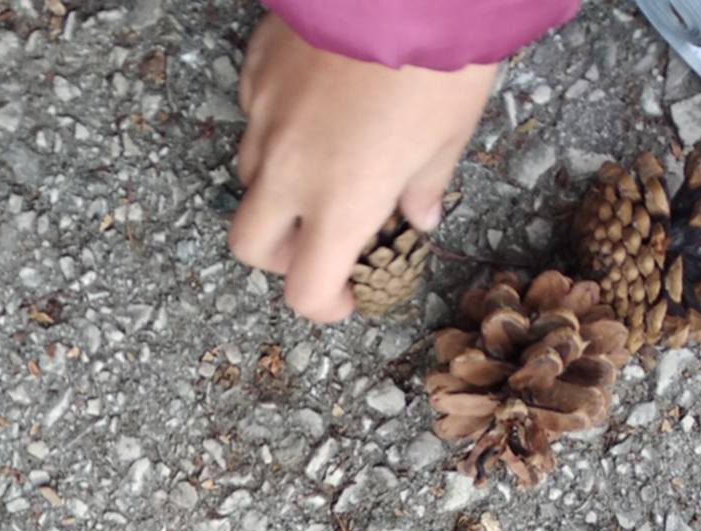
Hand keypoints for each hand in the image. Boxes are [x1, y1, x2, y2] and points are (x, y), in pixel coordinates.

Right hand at [230, 16, 496, 323]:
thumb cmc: (439, 56)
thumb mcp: (451, 132)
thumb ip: (425, 184)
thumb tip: (419, 215)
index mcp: (341, 203)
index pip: (306, 289)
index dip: (325, 305)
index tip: (349, 295)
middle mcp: (290, 171)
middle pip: (251, 245)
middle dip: (280, 254)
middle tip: (320, 239)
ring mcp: (264, 118)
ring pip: (249, 178)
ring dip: (279, 188)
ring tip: (324, 162)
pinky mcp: (257, 70)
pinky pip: (254, 114)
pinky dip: (277, 124)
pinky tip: (315, 104)